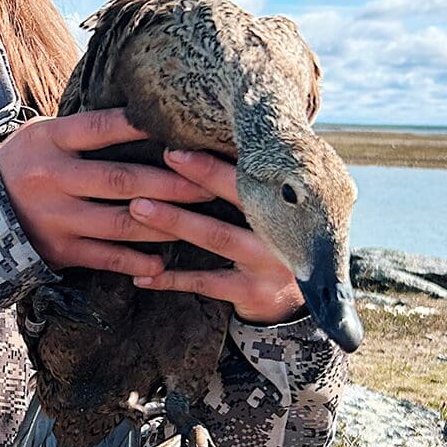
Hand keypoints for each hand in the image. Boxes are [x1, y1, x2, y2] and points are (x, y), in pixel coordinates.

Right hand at [0, 108, 210, 277]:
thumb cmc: (26, 164)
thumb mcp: (44, 136)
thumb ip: (84, 131)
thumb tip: (144, 116)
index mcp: (50, 140)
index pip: (102, 127)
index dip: (142, 126)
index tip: (182, 128)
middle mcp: (52, 178)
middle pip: (121, 179)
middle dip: (172, 183)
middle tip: (210, 184)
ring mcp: (56, 217)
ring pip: (121, 222)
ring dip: (165, 223)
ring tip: (199, 221)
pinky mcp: (59, 250)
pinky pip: (105, 257)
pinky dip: (136, 260)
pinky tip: (162, 262)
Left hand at [124, 148, 306, 324]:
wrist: (308, 303)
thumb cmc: (277, 245)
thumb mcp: (276, 214)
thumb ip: (251, 187)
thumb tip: (211, 143)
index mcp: (286, 205)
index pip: (250, 177)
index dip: (215, 163)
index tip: (178, 148)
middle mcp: (283, 231)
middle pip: (237, 199)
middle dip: (199, 176)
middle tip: (163, 158)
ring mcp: (270, 264)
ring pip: (217, 236)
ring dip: (176, 221)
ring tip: (139, 207)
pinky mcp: (254, 293)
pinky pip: (205, 283)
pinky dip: (171, 279)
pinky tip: (143, 275)